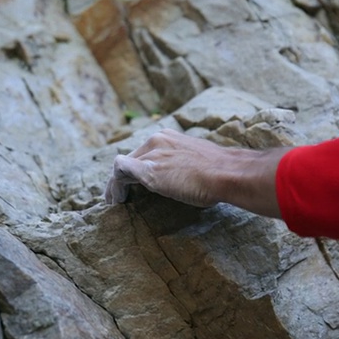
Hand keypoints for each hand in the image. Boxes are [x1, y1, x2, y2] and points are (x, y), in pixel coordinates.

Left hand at [104, 128, 288, 217]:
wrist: (225, 173)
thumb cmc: (219, 172)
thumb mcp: (197, 161)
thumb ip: (182, 164)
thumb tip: (179, 177)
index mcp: (168, 137)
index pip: (144, 152)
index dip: (134, 169)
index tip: (132, 183)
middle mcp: (156, 141)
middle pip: (130, 158)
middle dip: (121, 177)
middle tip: (117, 195)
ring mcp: (151, 154)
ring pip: (121, 166)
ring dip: (115, 184)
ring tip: (113, 200)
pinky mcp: (147, 170)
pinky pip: (120, 171)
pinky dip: (114, 186)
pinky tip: (116, 200)